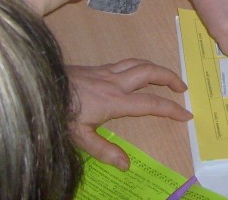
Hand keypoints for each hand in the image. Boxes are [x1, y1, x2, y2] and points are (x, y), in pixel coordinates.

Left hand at [67, 60, 191, 169]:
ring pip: (138, 63)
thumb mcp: (79, 137)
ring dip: (156, 68)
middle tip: (182, 88)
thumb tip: (127, 165)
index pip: (150, 104)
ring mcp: (106, 72)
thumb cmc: (59, 113)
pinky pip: (126, 62)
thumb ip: (104, 150)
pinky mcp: (97, 68)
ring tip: (166, 77)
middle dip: (169, 78)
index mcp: (114, 101)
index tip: (186, 114)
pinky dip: (139, 65)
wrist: (41, 86)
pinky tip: (137, 73)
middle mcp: (115, 82)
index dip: (170, 109)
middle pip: (149, 72)